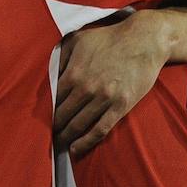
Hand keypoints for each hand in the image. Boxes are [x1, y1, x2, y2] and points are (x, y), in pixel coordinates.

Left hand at [55, 14, 170, 155]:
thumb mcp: (79, 39)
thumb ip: (61, 55)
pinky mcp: (120, 106)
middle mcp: (86, 88)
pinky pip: (99, 130)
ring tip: (60, 142)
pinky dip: (86, 143)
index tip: (41, 118)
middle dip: (53, 126)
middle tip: (48, 134)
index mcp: (73, 72)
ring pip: (78, 125)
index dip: (46, 110)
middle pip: (62, 115)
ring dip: (66, 137)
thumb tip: (49, 74)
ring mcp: (104, 99)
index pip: (52, 99)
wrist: (144, 40)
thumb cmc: (110, 38)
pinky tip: (76, 149)